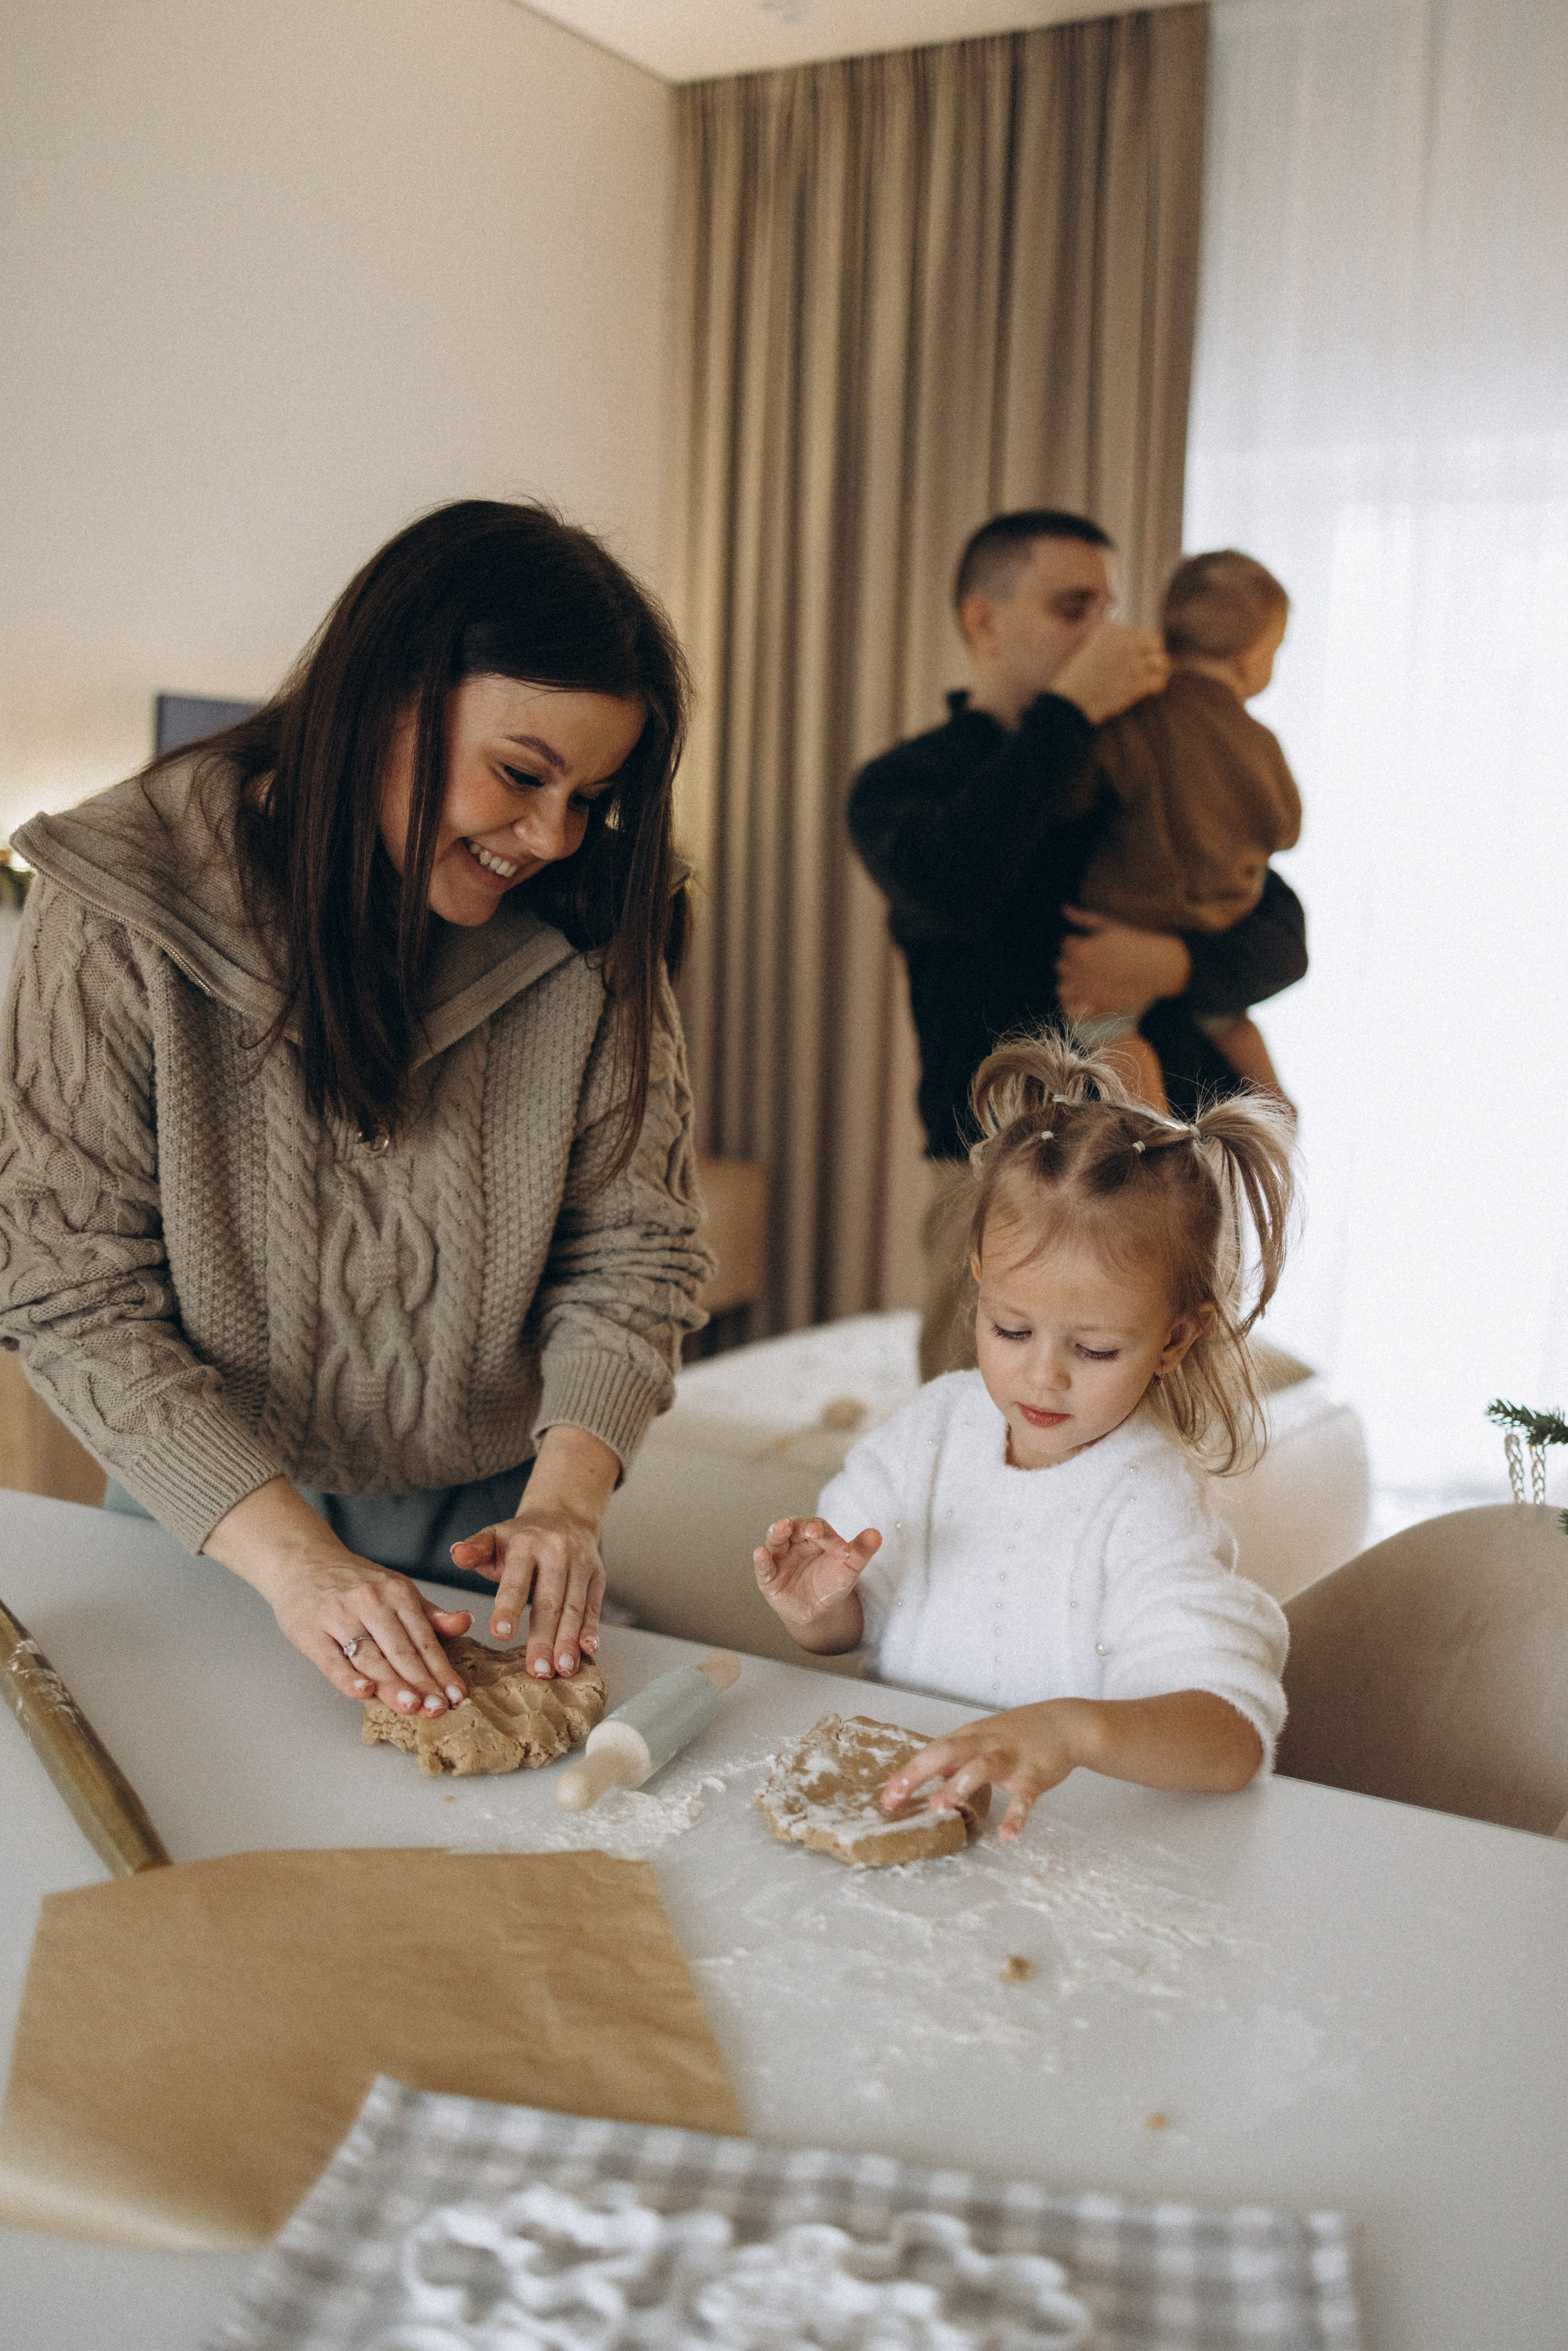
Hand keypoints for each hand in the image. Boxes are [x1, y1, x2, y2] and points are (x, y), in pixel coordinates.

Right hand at [206, 1476, 471, 1713]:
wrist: (302, 1561)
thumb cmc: (355, 1582)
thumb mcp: (396, 1589)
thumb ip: (428, 1613)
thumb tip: (464, 1622)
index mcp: (397, 1592)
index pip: (424, 1638)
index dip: (441, 1669)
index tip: (456, 1695)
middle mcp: (371, 1602)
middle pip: (401, 1650)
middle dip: (422, 1683)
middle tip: (438, 1709)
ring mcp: (339, 1616)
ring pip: (371, 1657)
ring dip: (392, 1685)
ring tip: (412, 1707)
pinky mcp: (310, 1631)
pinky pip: (332, 1660)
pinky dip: (348, 1677)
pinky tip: (364, 1693)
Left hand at [448, 1503, 606, 1678]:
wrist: (563, 1515)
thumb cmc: (520, 1537)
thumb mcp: (493, 1537)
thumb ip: (474, 1550)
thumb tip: (456, 1553)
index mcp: (526, 1543)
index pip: (516, 1581)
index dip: (508, 1609)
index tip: (501, 1635)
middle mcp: (557, 1551)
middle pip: (549, 1601)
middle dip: (544, 1638)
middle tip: (538, 1670)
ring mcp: (581, 1563)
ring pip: (574, 1607)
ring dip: (569, 1641)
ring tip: (563, 1669)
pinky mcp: (598, 1575)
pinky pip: (594, 1605)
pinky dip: (591, 1628)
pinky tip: (588, 1650)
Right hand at [753, 1516, 879, 1639]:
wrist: (819, 1611)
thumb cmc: (832, 1583)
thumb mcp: (849, 1568)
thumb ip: (861, 1551)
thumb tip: (876, 1534)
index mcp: (815, 1536)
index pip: (820, 1529)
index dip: (830, 1537)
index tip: (844, 1551)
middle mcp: (795, 1542)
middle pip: (795, 1527)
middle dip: (803, 1526)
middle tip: (813, 1530)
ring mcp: (779, 1557)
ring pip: (776, 1539)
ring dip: (777, 1531)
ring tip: (782, 1527)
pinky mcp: (769, 1576)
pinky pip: (763, 1567)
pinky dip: (761, 1560)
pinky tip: (761, 1553)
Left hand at [882, 1701, 1090, 1841]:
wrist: (1065, 1724)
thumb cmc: (1019, 1733)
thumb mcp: (983, 1737)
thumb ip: (956, 1756)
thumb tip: (924, 1773)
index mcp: (969, 1737)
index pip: (931, 1752)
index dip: (908, 1773)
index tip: (887, 1797)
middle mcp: (985, 1744)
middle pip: (946, 1752)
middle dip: (919, 1773)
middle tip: (897, 1797)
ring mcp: (1010, 1758)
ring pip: (981, 1768)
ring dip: (958, 1785)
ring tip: (938, 1806)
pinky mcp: (1035, 1774)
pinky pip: (1024, 1797)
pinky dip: (1016, 1816)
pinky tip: (1007, 1836)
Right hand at [1050, 623, 1168, 723]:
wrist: (1072, 699)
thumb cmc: (1078, 678)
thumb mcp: (1090, 647)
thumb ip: (1107, 637)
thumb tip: (1124, 634)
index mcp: (1112, 632)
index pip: (1141, 634)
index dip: (1142, 647)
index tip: (1136, 657)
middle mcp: (1126, 644)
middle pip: (1156, 643)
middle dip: (1155, 655)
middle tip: (1149, 666)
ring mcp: (1133, 663)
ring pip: (1162, 661)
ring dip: (1159, 671)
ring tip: (1150, 678)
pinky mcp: (1138, 683)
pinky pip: (1159, 681)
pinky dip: (1157, 686)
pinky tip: (1149, 690)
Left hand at [1056, 908, 1190, 1017]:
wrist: (1159, 965)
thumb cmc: (1136, 941)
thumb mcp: (1109, 925)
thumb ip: (1083, 918)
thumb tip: (1064, 908)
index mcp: (1081, 950)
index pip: (1065, 944)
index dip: (1078, 943)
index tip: (1092, 944)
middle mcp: (1080, 972)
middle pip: (1061, 965)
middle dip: (1073, 962)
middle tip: (1093, 962)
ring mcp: (1087, 992)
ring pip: (1061, 989)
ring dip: (1069, 984)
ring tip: (1085, 980)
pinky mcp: (1096, 1007)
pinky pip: (1071, 1011)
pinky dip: (1073, 1006)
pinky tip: (1085, 998)